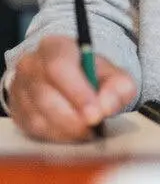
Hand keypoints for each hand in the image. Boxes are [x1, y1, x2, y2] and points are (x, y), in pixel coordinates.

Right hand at [9, 35, 136, 141]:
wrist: (72, 77)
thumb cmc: (91, 74)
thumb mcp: (112, 74)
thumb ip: (118, 86)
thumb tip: (106, 106)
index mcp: (54, 46)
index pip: (59, 67)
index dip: (77, 93)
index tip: (95, 114)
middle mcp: (31, 65)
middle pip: (46, 96)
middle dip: (73, 117)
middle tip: (93, 126)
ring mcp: (20, 88)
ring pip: (38, 117)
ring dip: (66, 130)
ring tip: (88, 131)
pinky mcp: (17, 110)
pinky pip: (33, 129)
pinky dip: (57, 136)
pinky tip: (73, 134)